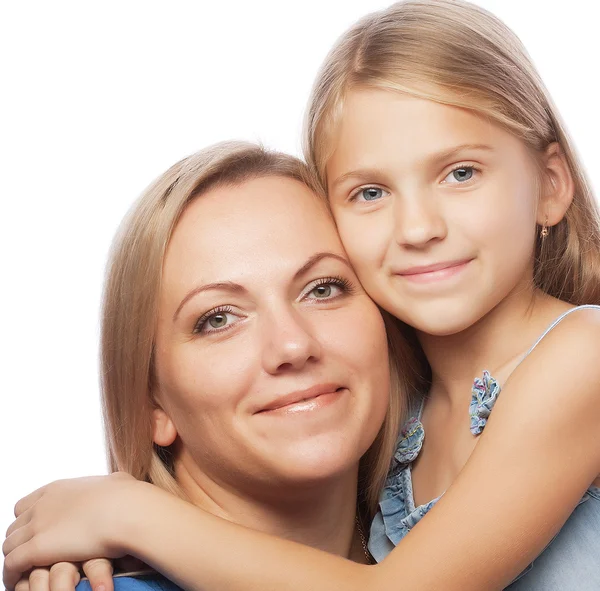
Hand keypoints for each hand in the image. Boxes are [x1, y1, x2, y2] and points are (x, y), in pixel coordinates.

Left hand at [3, 473, 139, 589]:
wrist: (126, 511)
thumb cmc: (127, 497)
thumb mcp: (114, 482)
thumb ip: (106, 485)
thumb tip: (114, 483)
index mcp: (57, 489)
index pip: (25, 505)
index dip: (29, 520)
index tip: (38, 532)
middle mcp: (42, 505)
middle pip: (15, 526)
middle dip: (20, 541)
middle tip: (32, 555)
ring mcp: (37, 526)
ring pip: (9, 546)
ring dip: (16, 559)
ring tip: (24, 573)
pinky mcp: (36, 548)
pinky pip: (11, 565)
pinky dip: (11, 575)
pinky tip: (18, 582)